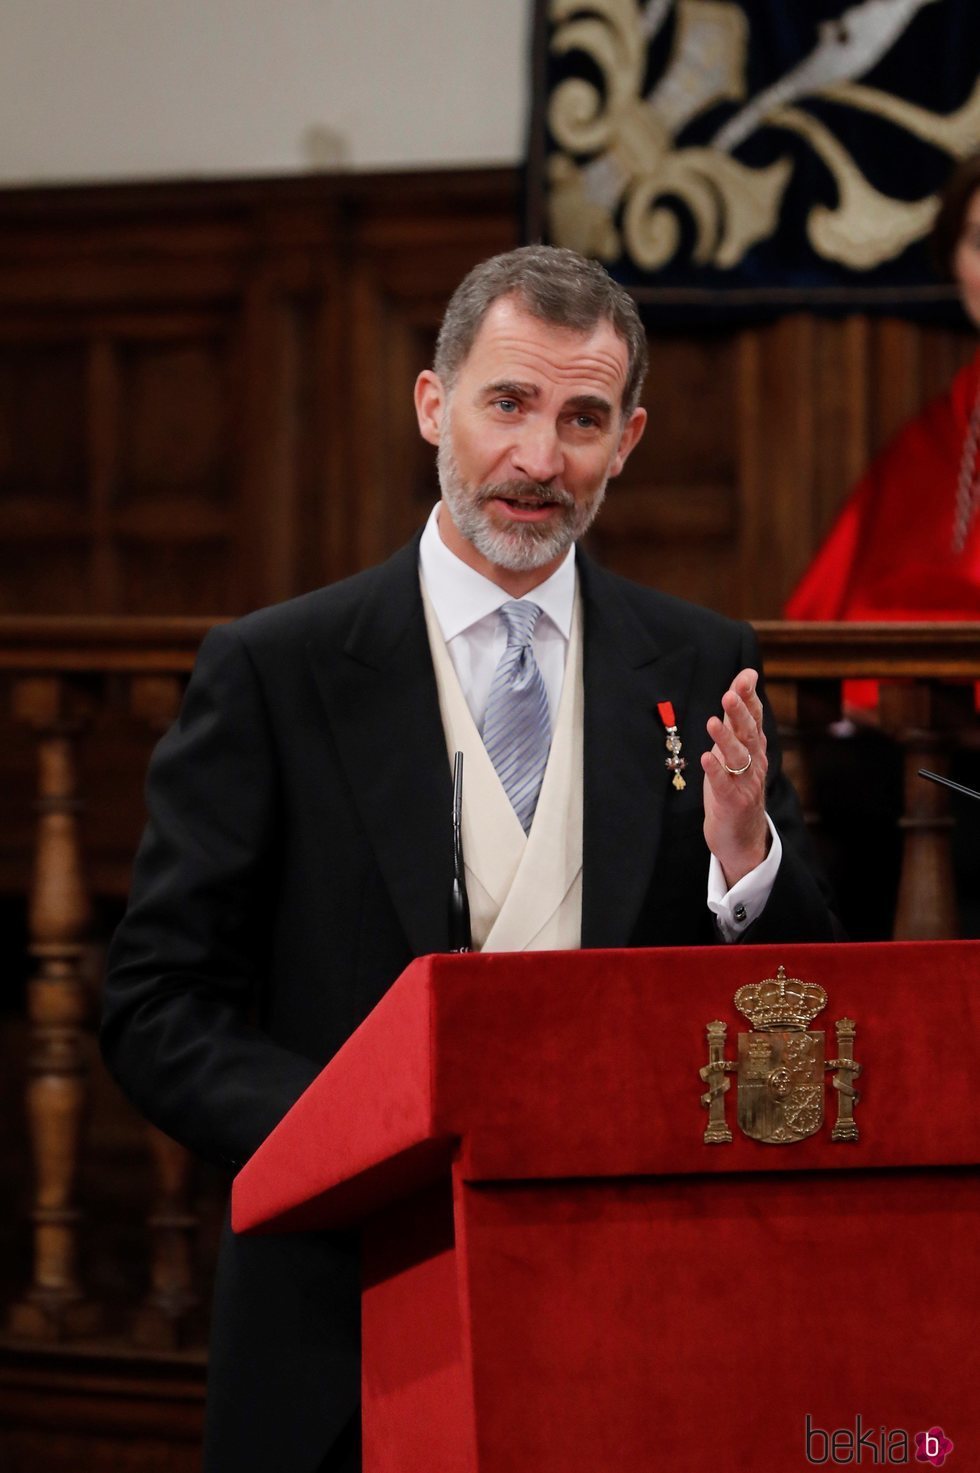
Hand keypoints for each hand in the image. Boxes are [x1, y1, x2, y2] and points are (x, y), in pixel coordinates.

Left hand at [701, 668, 768, 887]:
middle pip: (749, 734)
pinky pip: (725, 785)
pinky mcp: (732, 803)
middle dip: (740, 714)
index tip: (746, 676)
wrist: (743, 836)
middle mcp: (754, 763)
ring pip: (738, 758)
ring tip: (712, 722)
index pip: (755, 718)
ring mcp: (746, 783)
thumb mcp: (736, 747)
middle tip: (730, 695)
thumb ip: (737, 716)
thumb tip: (744, 677)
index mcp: (755, 748)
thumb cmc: (736, 785)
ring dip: (726, 739)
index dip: (750, 698)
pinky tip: (707, 758)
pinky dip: (716, 772)